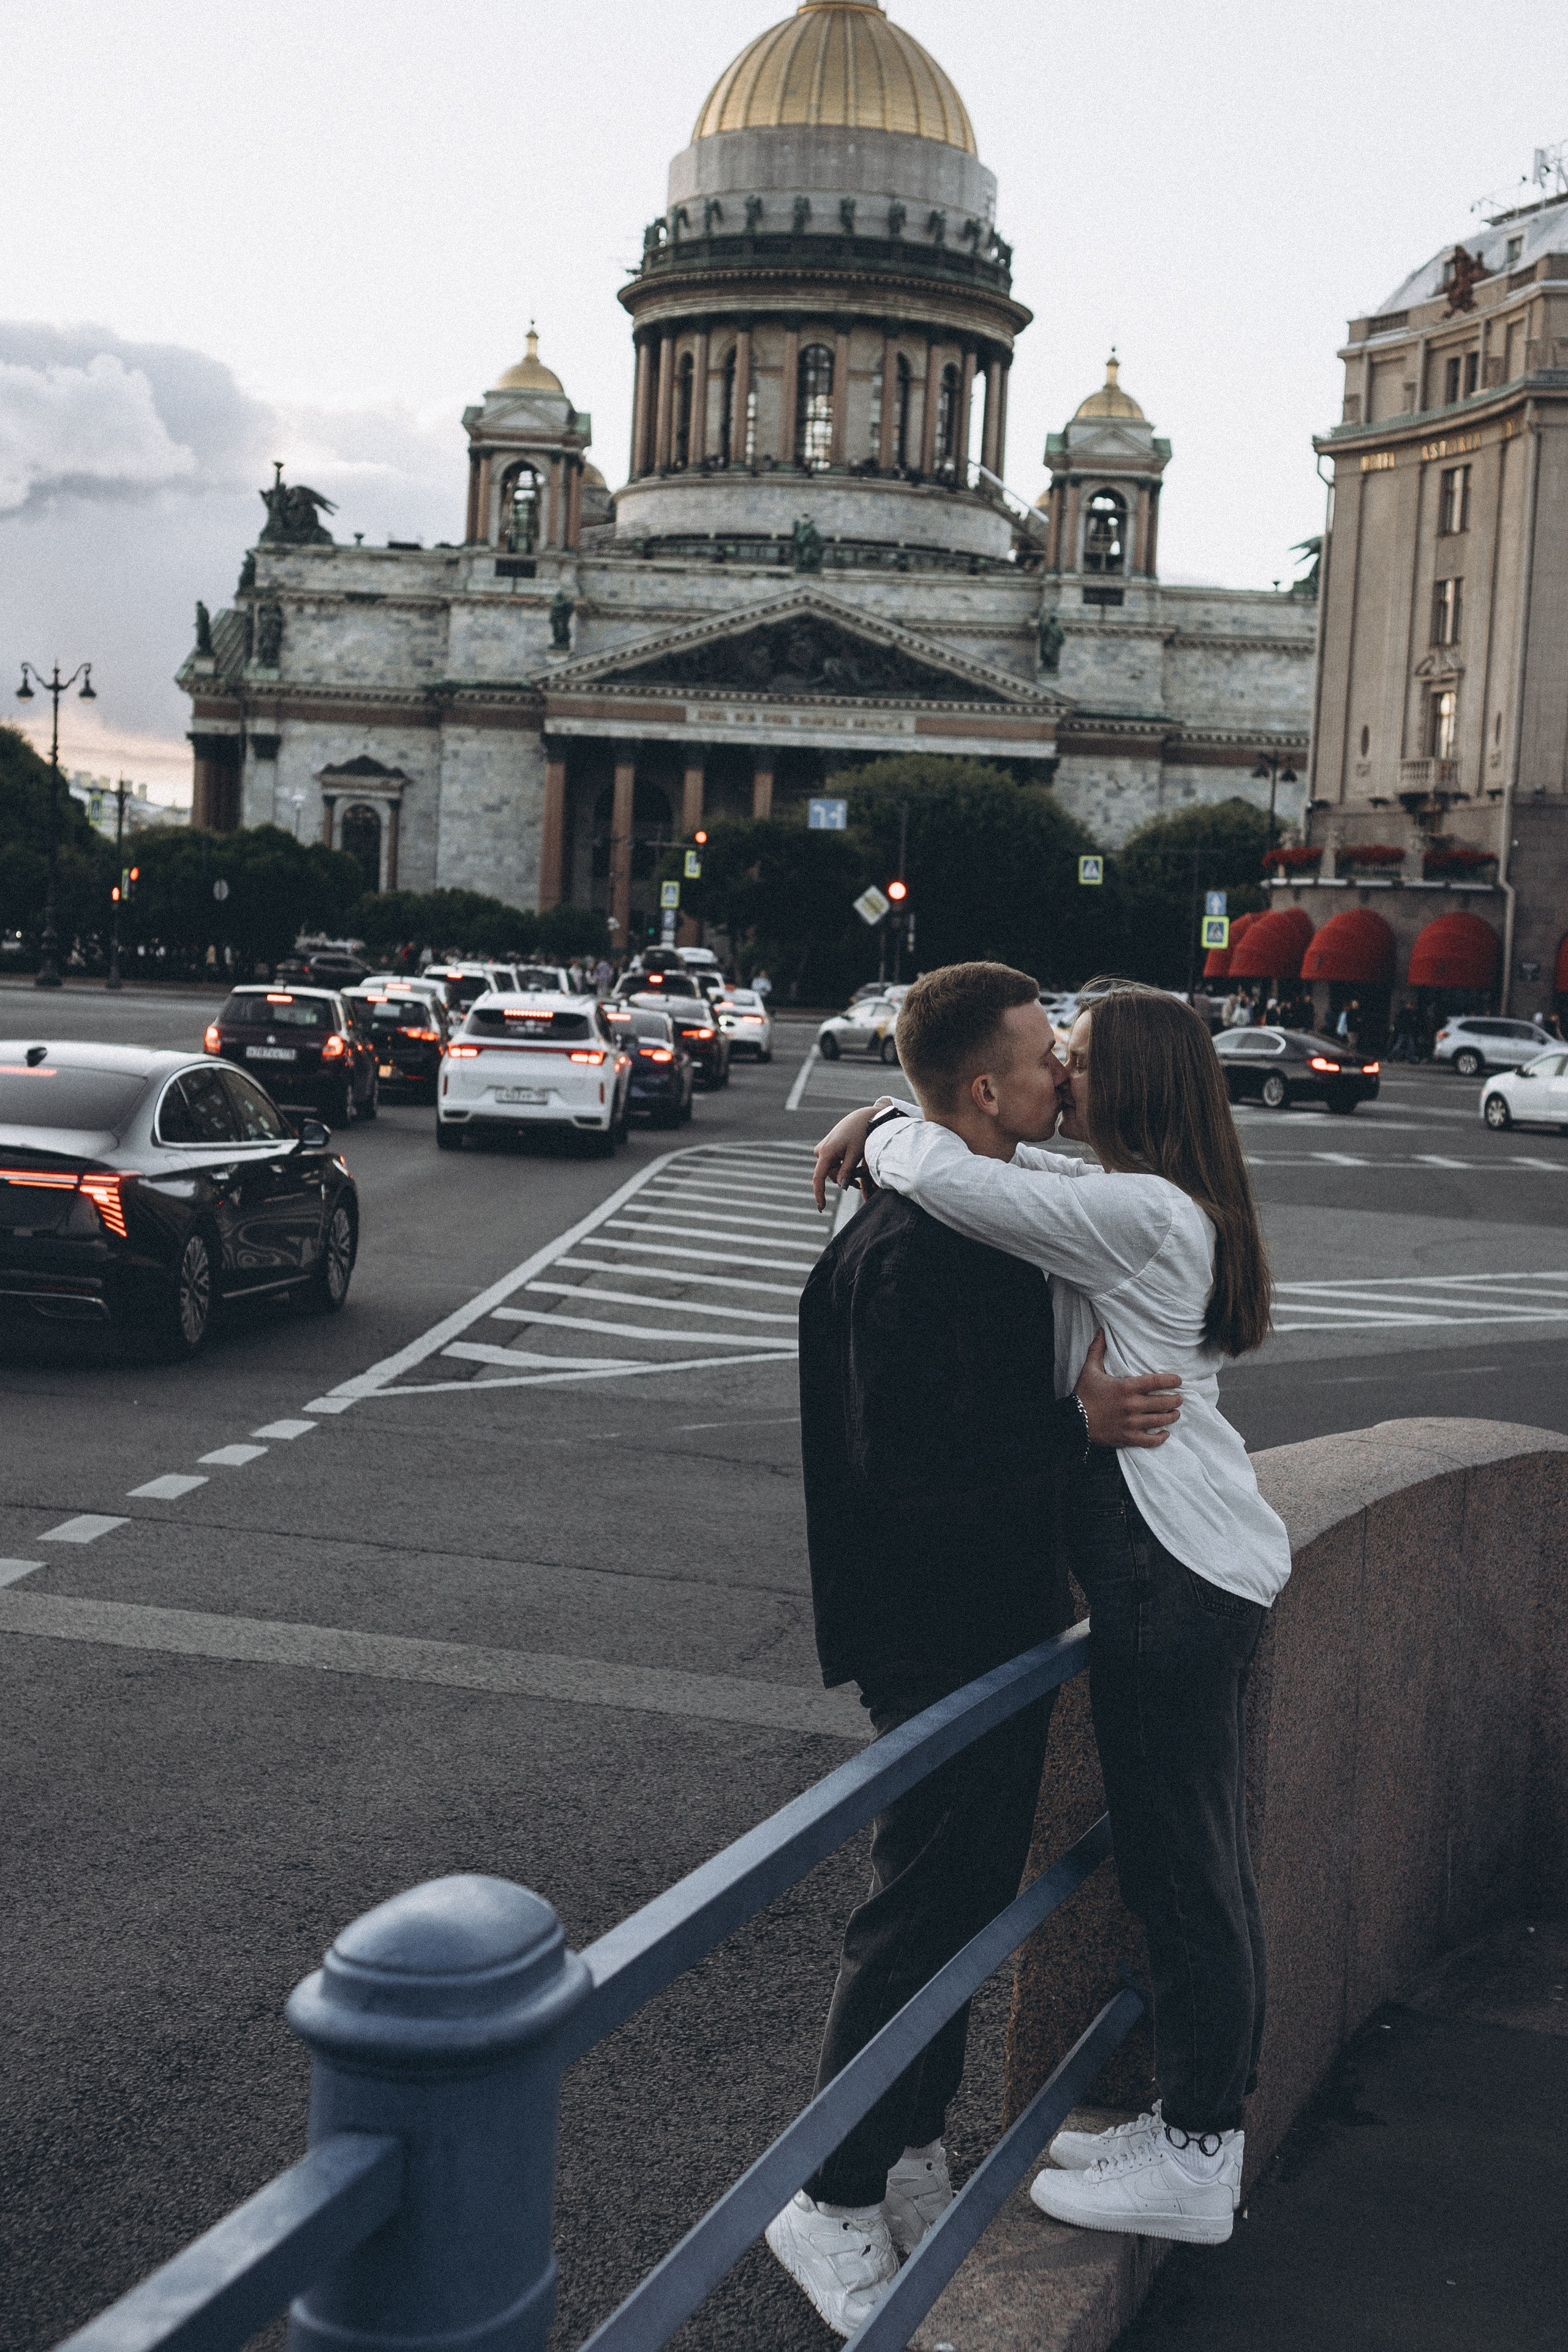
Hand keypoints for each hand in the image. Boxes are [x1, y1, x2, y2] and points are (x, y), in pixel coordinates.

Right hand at [812, 1102, 888, 1209]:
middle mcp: (821, 1150)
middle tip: (858, 1185)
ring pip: (832, 1170)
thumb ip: (848, 1171)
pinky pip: (833, 1163)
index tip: (821, 1208)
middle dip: (842, 1181)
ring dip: (844, 1175)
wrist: (863, 1116)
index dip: (819, 1194)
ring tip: (860, 1177)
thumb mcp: (856, 1153)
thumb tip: (842, 1187)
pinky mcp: (828, 1147)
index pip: (818, 1178)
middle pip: (829, 1175)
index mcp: (826, 1152)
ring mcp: (823, 1148)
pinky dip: (843, 1168)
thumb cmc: (861, 1133)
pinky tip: (854, 1170)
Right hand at [1075, 1329, 1180, 1449]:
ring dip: (1171, 1416)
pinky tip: (1165, 1433)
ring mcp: (1131, 1423)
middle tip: (1179, 1398)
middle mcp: (1131, 1405)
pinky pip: (1150, 1440)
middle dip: (1175, 1400)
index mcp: (1126, 1387)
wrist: (1073, 1421)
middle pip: (1163, 1402)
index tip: (1179, 1380)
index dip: (1171, 1381)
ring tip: (1175, 1413)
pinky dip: (1160, 1437)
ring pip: (1160, 1420)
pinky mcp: (1128, 1438)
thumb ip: (1098, 1349)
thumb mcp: (1090, 1370)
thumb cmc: (1083, 1394)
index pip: (1156, 1382)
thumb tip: (1101, 1330)